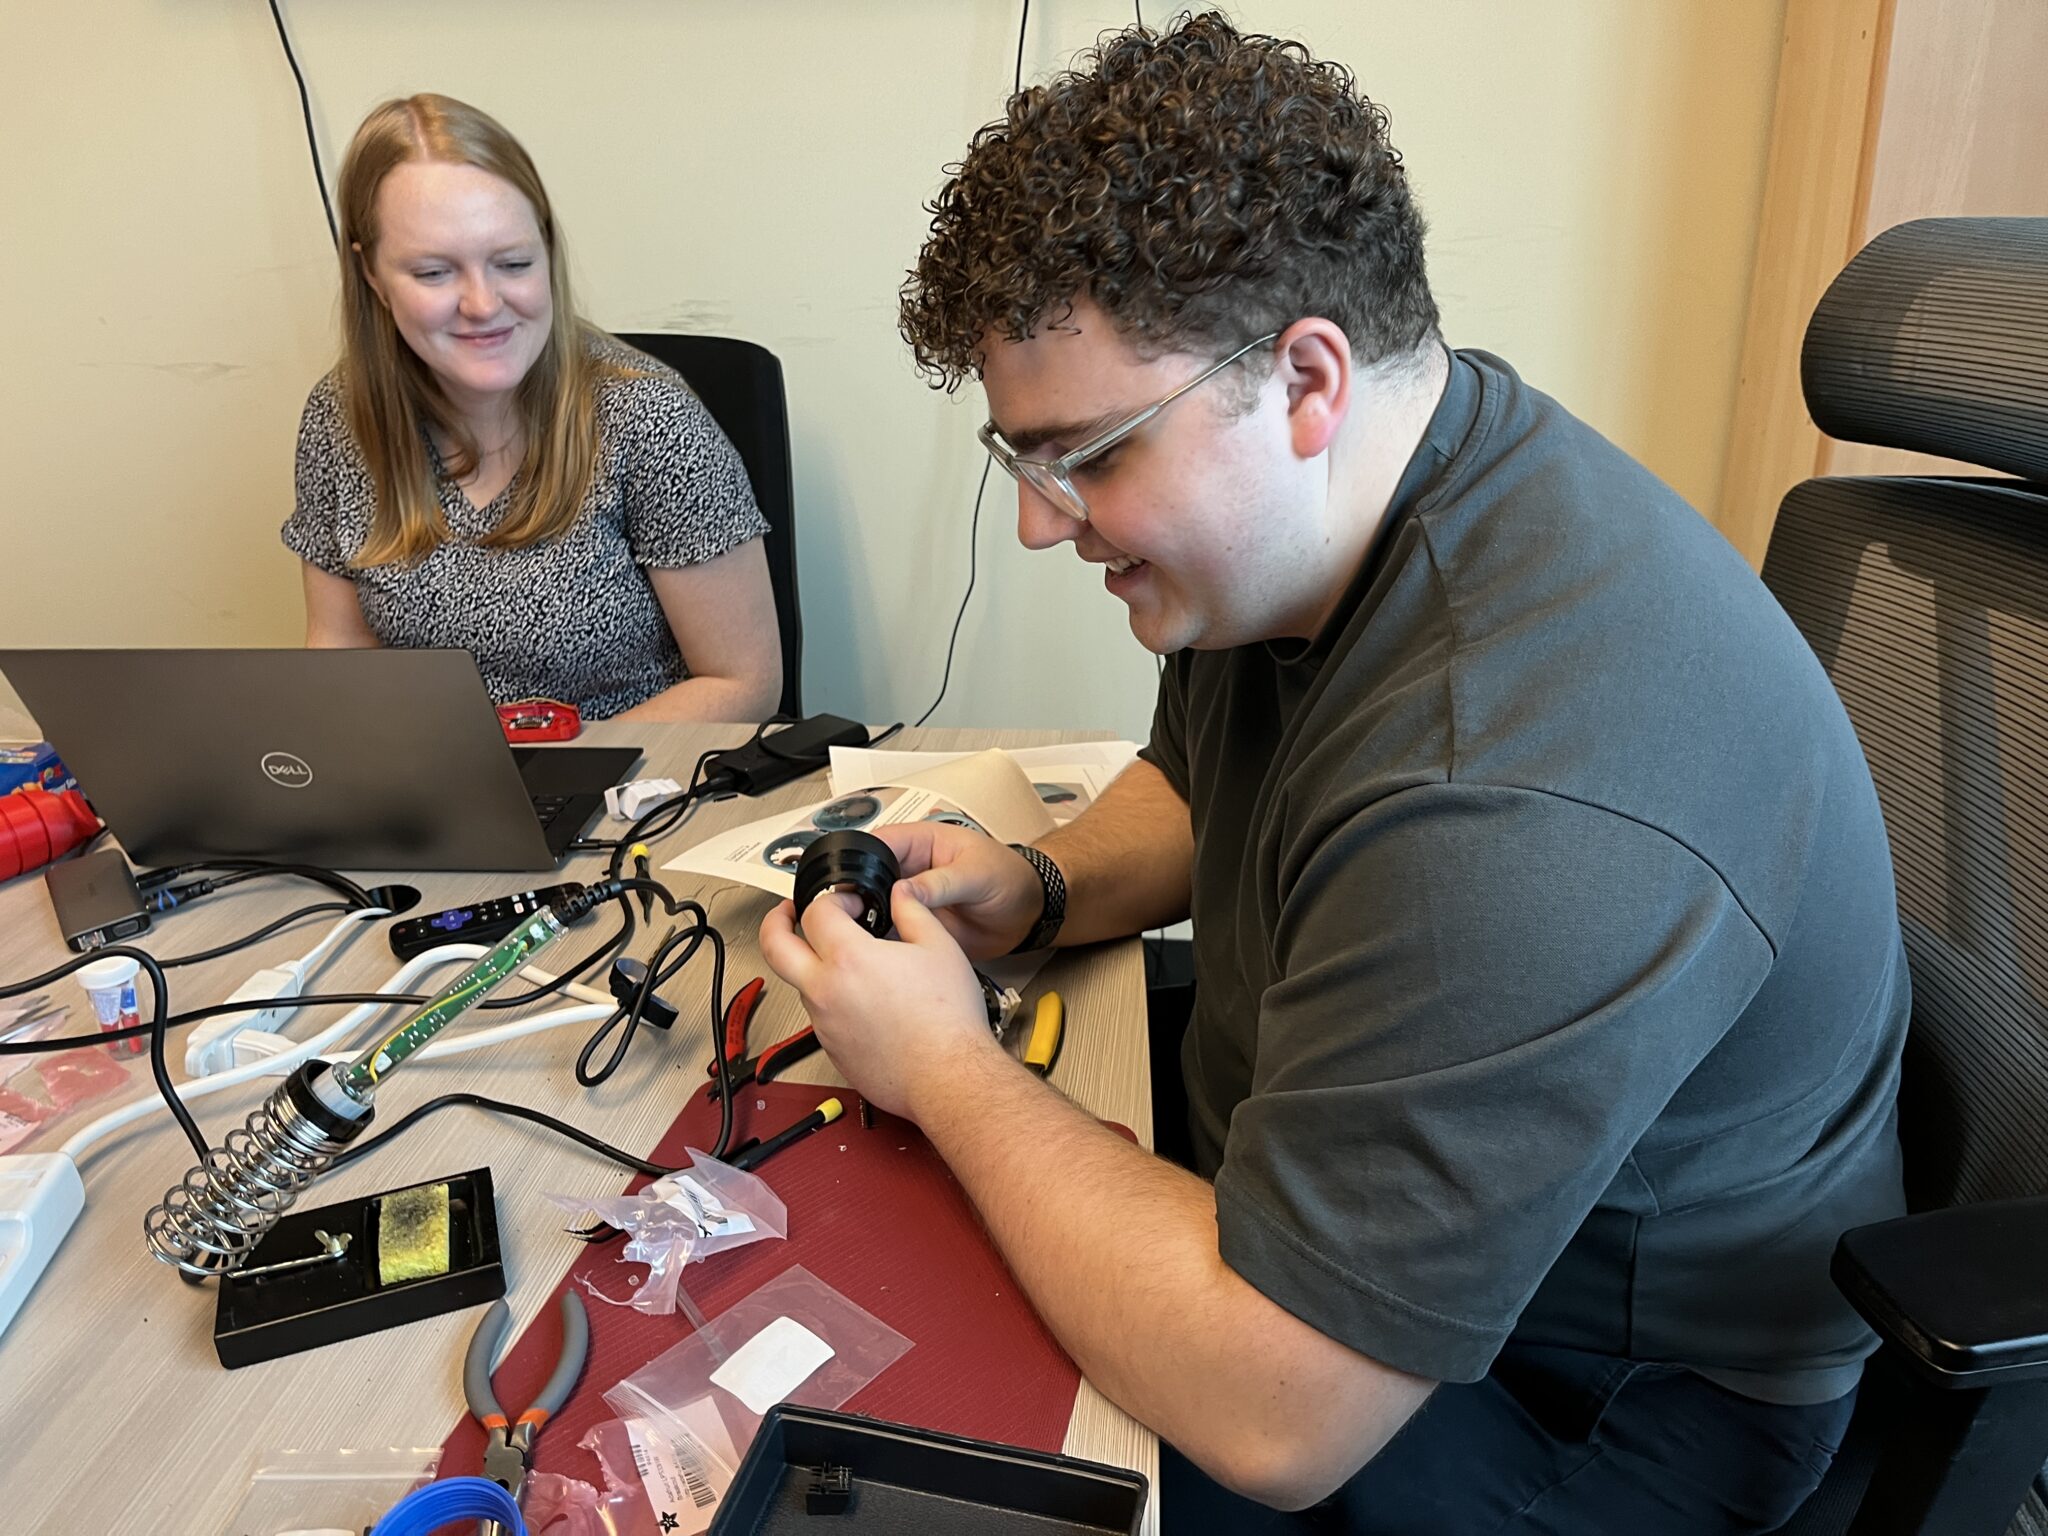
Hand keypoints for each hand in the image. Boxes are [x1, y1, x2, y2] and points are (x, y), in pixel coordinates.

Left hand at [758, 882, 1005, 1121]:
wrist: (946, 1076)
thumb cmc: (947, 1021)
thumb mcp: (939, 946)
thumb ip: (913, 911)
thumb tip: (901, 895)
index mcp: (849, 959)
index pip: (816, 912)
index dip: (833, 899)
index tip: (851, 904)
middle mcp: (825, 991)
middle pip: (773, 947)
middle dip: (775, 921)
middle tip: (788, 914)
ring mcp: (823, 1024)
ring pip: (801, 984)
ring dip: (814, 966)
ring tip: (852, 964)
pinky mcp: (832, 1050)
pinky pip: (821, 1017)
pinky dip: (834, 1001)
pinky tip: (868, 1002)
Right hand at [871, 822, 1042, 960]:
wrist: (1029, 914)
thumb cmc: (1012, 878)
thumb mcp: (978, 874)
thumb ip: (941, 881)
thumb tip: (905, 890)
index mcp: (925, 842)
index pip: (882, 842)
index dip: (862, 858)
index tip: (851, 878)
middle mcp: (913, 870)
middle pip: (870, 876)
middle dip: (858, 891)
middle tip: (855, 909)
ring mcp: (913, 899)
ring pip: (875, 905)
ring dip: (869, 917)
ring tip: (868, 930)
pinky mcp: (918, 924)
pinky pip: (891, 931)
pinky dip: (883, 939)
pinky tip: (882, 947)